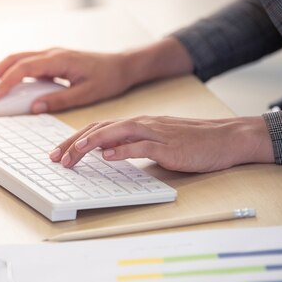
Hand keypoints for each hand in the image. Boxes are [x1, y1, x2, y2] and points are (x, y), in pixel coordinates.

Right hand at [0, 38, 193, 113]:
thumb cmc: (108, 78)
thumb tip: (35, 107)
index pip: (23, 69)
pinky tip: (1, 85)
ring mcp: (49, 54)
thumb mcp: (87, 94)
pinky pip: (23, 63)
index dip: (5, 83)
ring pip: (15, 59)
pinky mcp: (50, 60)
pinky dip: (8, 72)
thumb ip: (60, 100)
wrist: (122, 65)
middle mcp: (50, 53)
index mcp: (58, 59)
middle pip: (12, 59)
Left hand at [49, 115, 274, 172]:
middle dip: (73, 143)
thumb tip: (106, 153)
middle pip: (99, 129)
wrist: (226, 138)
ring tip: (72, 155)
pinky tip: (107, 156)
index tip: (58, 153)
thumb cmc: (191, 141)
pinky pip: (142, 145)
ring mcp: (155, 133)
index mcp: (136, 123)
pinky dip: (123, 149)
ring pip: (115, 132)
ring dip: (90, 144)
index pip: (97, 128)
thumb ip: (131, 144)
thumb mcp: (155, 141)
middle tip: (55, 158)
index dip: (74, 140)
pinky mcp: (169, 145)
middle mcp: (141, 123)